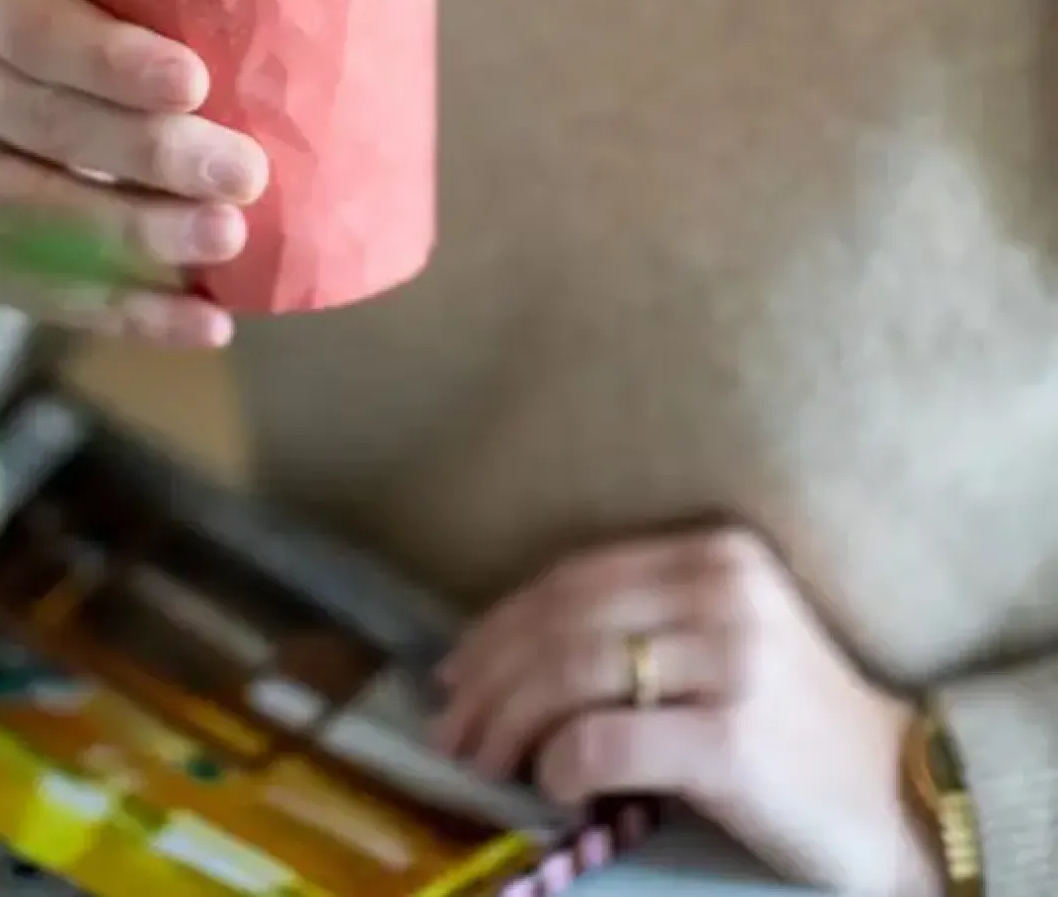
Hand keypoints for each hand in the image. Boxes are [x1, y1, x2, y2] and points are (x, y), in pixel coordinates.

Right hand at [0, 0, 267, 347]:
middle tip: (246, 172)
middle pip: (49, 127)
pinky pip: (54, 296)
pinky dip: (136, 314)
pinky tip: (208, 320)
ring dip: (141, 234)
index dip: (112, 59)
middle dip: (151, 154)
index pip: (37, 29)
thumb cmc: (66, 43)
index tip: (195, 81)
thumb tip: (295, 37)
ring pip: (41, 216)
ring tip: (228, 238)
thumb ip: (152, 8)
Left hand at [435, 526, 943, 896]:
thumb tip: (507, 652)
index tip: (455, 667)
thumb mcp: (725, 635)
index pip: (574, 576)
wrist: (895, 794)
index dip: (501, 622)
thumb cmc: (792, 721)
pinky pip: (606, 741)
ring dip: (508, 723)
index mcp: (714, 552)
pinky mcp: (731, 739)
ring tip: (482, 760)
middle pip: (563, 621)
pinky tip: (551, 785)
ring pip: (572, 675)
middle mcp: (721, 590)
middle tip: (451, 726)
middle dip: (489, 676)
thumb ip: (640, 621)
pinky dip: (560, 764)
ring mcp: (731, 662)